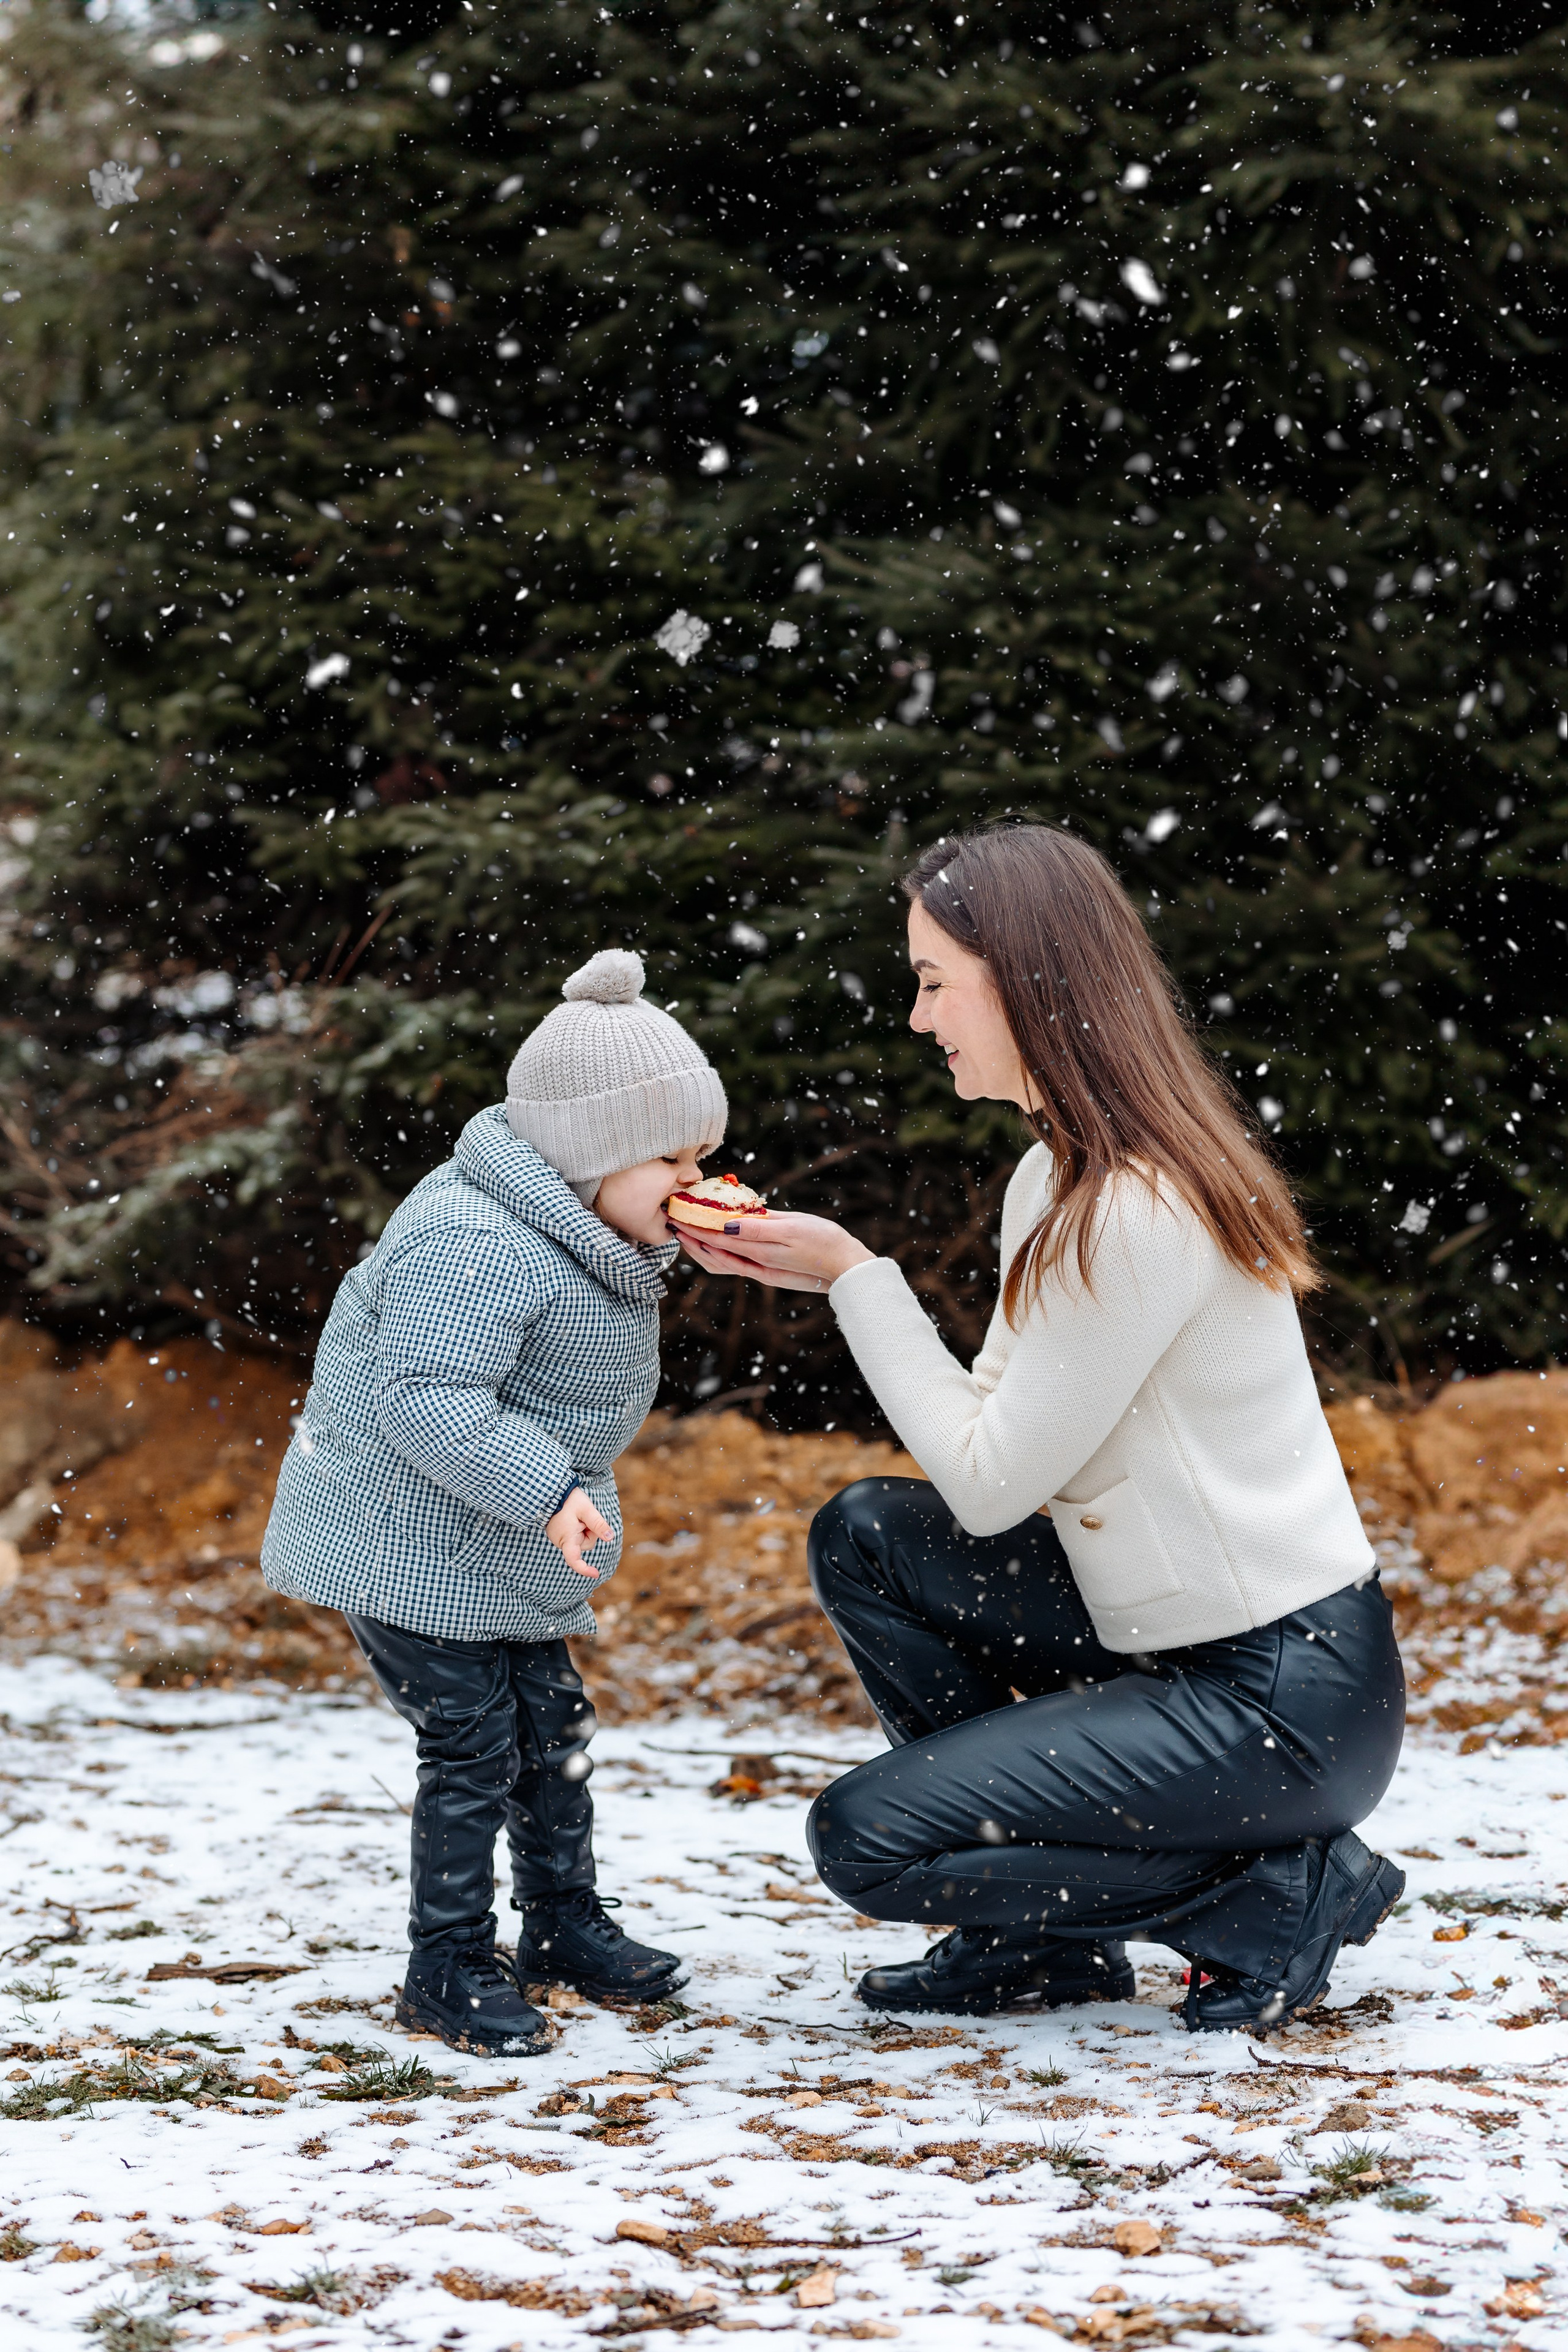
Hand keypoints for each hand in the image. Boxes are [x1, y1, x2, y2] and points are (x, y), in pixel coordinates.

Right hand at [545, 1486, 612, 1575]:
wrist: (552, 1491)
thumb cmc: (569, 1500)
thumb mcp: (587, 1510)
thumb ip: (598, 1524)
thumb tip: (610, 1538)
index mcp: (566, 1538)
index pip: (574, 1560)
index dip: (585, 1569)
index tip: (596, 1574)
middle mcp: (561, 1541)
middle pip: (585, 1544)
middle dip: (591, 1532)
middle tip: (585, 1517)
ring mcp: (559, 1538)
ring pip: (581, 1539)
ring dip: (585, 1529)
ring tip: (577, 1515)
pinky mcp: (559, 1534)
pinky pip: (575, 1535)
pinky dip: (579, 1528)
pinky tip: (574, 1517)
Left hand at [671, 1208, 874, 1293]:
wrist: (848, 1266)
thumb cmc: (823, 1242)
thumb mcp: (792, 1229)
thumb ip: (758, 1228)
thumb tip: (724, 1225)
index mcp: (759, 1254)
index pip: (716, 1241)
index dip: (694, 1228)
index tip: (675, 1215)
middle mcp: (756, 1266)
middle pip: (713, 1256)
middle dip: (691, 1239)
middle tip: (673, 1223)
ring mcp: (763, 1270)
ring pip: (723, 1262)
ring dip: (703, 1248)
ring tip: (689, 1234)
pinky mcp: (771, 1269)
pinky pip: (737, 1261)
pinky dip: (721, 1252)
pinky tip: (721, 1242)